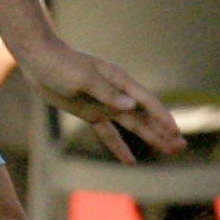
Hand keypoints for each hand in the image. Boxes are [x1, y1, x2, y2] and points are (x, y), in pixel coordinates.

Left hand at [18, 36, 183, 164]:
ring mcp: (104, 104)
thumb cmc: (61, 63)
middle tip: (182, 147)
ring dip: (150, 137)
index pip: (147, 101)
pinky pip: (108, 133)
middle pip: (145, 116)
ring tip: (169, 150)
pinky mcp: (90, 112)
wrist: (38, 58)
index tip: (176, 132)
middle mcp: (116, 93)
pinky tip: (130, 161)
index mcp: (119, 80)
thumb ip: (107, 93)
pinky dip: (118, 146)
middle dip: (163, 132)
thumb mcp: (83, 78)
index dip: (162, 117)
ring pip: (132, 125)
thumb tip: (132, 105)